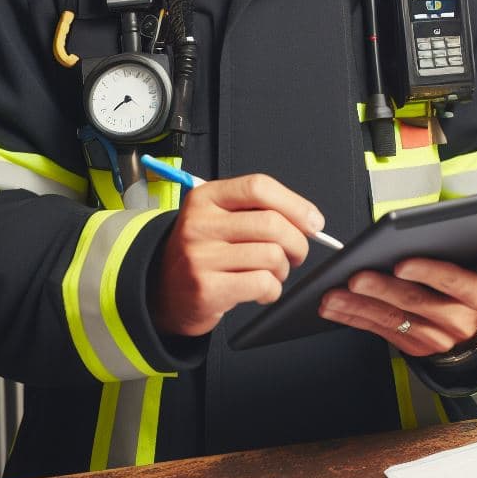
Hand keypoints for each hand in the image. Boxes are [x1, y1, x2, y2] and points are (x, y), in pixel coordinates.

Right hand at [152, 174, 324, 336]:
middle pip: (271, 224)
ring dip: (283, 269)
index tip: (313, 221)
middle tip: (296, 253)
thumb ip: (257, 211)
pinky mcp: (207, 289)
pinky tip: (261, 289)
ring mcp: (201, 257)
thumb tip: (309, 220)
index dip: (295, 204)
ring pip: (271, 256)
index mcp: (206, 198)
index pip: (258, 187)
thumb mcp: (219, 218)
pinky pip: (261, 284)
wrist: (163, 290)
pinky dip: (272, 290)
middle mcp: (200, 224)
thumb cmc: (204, 251)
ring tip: (272, 273)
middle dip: (297, 242)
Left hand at [317, 239, 476, 357]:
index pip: (454, 283)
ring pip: (393, 320)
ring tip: (331, 295)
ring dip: (358, 307)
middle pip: (416, 302)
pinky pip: (380, 332)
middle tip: (355, 276)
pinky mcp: (414, 347)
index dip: (428, 273)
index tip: (402, 262)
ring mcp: (434, 338)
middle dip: (382, 289)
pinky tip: (332, 307)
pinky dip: (354, 319)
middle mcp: (458, 321)